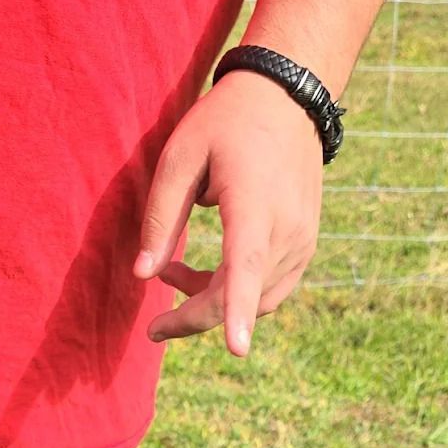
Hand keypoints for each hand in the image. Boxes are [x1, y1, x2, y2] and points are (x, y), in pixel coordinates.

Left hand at [134, 71, 323, 357]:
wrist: (289, 98)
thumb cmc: (227, 121)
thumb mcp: (181, 155)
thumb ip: (160, 216)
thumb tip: (142, 275)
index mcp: (254, 206)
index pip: (244, 268)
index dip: (237, 312)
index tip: (237, 350)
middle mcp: (286, 230)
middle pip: (239, 297)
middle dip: (194, 318)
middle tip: (153, 327)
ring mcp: (302, 242)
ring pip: (256, 300)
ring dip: (212, 300)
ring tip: (172, 273)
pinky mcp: (305, 246)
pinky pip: (269, 289)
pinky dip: (236, 292)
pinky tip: (206, 273)